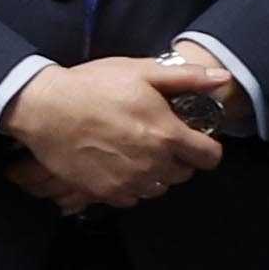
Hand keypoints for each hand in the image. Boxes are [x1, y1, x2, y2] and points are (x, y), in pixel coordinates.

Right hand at [0, 56, 229, 212]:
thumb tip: (222, 79)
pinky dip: (130, 184)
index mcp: (167, 135)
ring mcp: (129, 181)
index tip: (193, 140)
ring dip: (155, 173)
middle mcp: (153, 164)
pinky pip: (132, 197)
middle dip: (178, 159)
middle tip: (158, 140)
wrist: (45, 109)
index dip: (205, 148)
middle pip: (184, 175)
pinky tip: (117, 164)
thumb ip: (186, 78)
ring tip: (136, 152)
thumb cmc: (93, 86)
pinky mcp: (105, 192)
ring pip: (158, 188)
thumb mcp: (141, 72)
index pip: (209, 158)